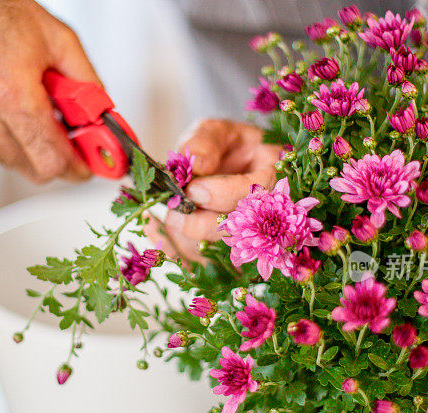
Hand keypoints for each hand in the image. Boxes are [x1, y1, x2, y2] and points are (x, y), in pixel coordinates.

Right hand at [0, 0, 99, 181]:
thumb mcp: (60, 41)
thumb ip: (89, 87)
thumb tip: (106, 125)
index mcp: (12, 95)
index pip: (51, 162)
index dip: (75, 168)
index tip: (86, 167)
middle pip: (32, 169)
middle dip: (52, 155)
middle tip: (58, 132)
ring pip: (7, 162)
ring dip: (22, 145)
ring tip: (17, 106)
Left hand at [147, 119, 280, 260]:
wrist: (227, 166)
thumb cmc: (225, 146)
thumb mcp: (217, 131)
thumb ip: (206, 142)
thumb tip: (196, 166)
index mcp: (272, 177)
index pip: (253, 195)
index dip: (221, 195)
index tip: (192, 190)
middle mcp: (266, 215)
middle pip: (235, 233)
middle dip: (197, 224)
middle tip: (170, 210)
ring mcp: (246, 242)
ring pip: (215, 254)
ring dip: (183, 237)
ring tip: (159, 214)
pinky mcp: (222, 257)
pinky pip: (198, 265)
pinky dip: (173, 249)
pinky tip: (154, 228)